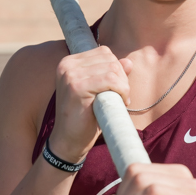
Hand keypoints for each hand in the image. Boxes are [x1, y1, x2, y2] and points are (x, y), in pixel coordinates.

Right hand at [48, 46, 131, 163]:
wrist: (68, 141)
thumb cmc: (85, 117)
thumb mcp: (99, 91)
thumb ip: (111, 74)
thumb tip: (128, 62)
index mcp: (70, 62)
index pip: (104, 53)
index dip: (116, 70)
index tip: (117, 88)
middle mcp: (67, 65)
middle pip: (109, 59)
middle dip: (121, 78)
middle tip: (120, 97)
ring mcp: (70, 75)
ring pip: (112, 68)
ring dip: (122, 86)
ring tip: (118, 100)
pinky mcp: (76, 88)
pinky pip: (110, 80)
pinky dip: (121, 90)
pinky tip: (119, 102)